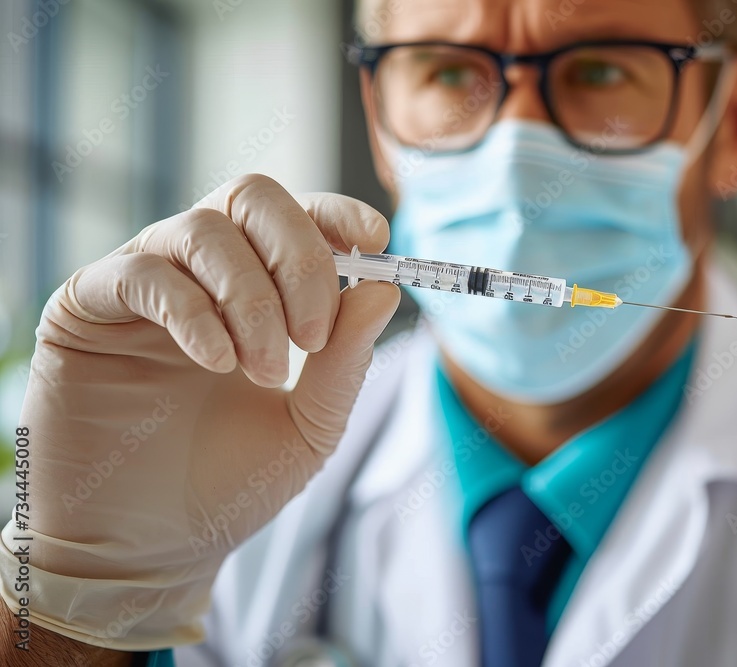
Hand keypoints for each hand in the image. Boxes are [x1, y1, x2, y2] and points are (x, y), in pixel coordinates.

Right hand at [0, 174, 399, 651]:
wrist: (153, 550)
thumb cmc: (231, 485)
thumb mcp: (311, 425)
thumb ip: (347, 359)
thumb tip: (384, 287)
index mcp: (258, 288)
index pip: (297, 216)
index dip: (337, 214)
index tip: (373, 242)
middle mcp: (201, 272)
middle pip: (253, 197)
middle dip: (300, 257)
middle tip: (312, 334)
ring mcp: (144, 284)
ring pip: (204, 230)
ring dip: (251, 300)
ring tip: (263, 370)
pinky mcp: (88, 309)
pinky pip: (143, 274)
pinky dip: (194, 313)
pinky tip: (216, 364)